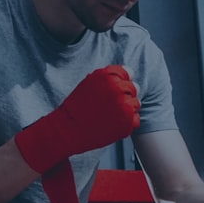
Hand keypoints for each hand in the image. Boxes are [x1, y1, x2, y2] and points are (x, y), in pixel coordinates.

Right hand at [15, 65, 140, 173]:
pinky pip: (135, 119)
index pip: (128, 73)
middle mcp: (118, 88)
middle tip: (108, 106)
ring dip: (126, 109)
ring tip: (109, 115)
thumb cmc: (76, 107)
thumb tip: (128, 75)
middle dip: (124, 95)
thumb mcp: (89, 84)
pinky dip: (126, 122)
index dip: (121, 81)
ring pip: (136, 104)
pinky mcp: (128, 123)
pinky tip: (111, 124)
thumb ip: (108, 78)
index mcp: (108, 75)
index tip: (111, 90)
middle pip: (134, 88)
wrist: (67, 130)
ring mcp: (125, 106)